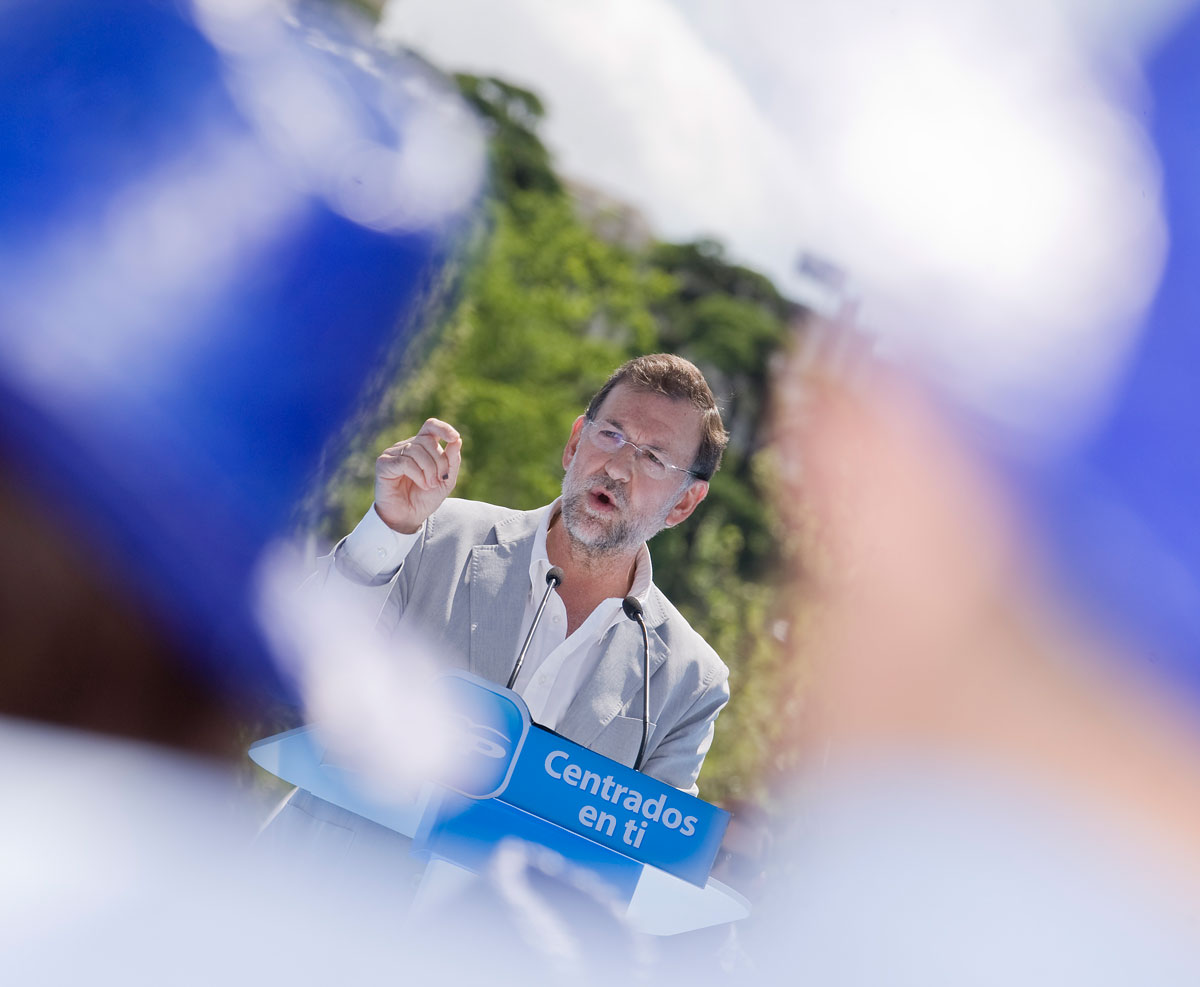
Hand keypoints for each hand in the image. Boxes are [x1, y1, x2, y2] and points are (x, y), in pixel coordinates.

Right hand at [373, 418, 461, 533]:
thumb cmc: (425, 498)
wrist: (408, 518)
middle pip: (427, 440)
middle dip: (439, 461)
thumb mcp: (446, 480)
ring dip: (429, 470)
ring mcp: (393, 453)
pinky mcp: (383, 464)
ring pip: (416, 450)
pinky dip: (418, 474)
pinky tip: (421, 484)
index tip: (454, 438)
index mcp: (422, 446)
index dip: (443, 428)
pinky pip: (405, 462)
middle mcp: (407, 446)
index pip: (430, 426)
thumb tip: (457, 440)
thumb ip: (452, 460)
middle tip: (440, 479)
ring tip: (429, 485)